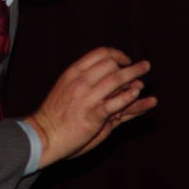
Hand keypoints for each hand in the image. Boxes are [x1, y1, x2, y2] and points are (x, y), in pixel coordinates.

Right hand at [24, 47, 156, 168]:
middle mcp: (81, 81)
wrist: (43, 134)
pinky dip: (129, 96)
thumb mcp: (65, 87)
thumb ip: (82, 79)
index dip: (117, 54)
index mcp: (73, 72)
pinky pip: (116, 103)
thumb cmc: (54, 112)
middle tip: (142, 68)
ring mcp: (87, 98)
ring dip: (134, 75)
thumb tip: (103, 72)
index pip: (100, 53)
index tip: (125, 60)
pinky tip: (137, 93)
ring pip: (116, 80)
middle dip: (129, 66)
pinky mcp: (94, 116)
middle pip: (111, 64)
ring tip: (145, 74)